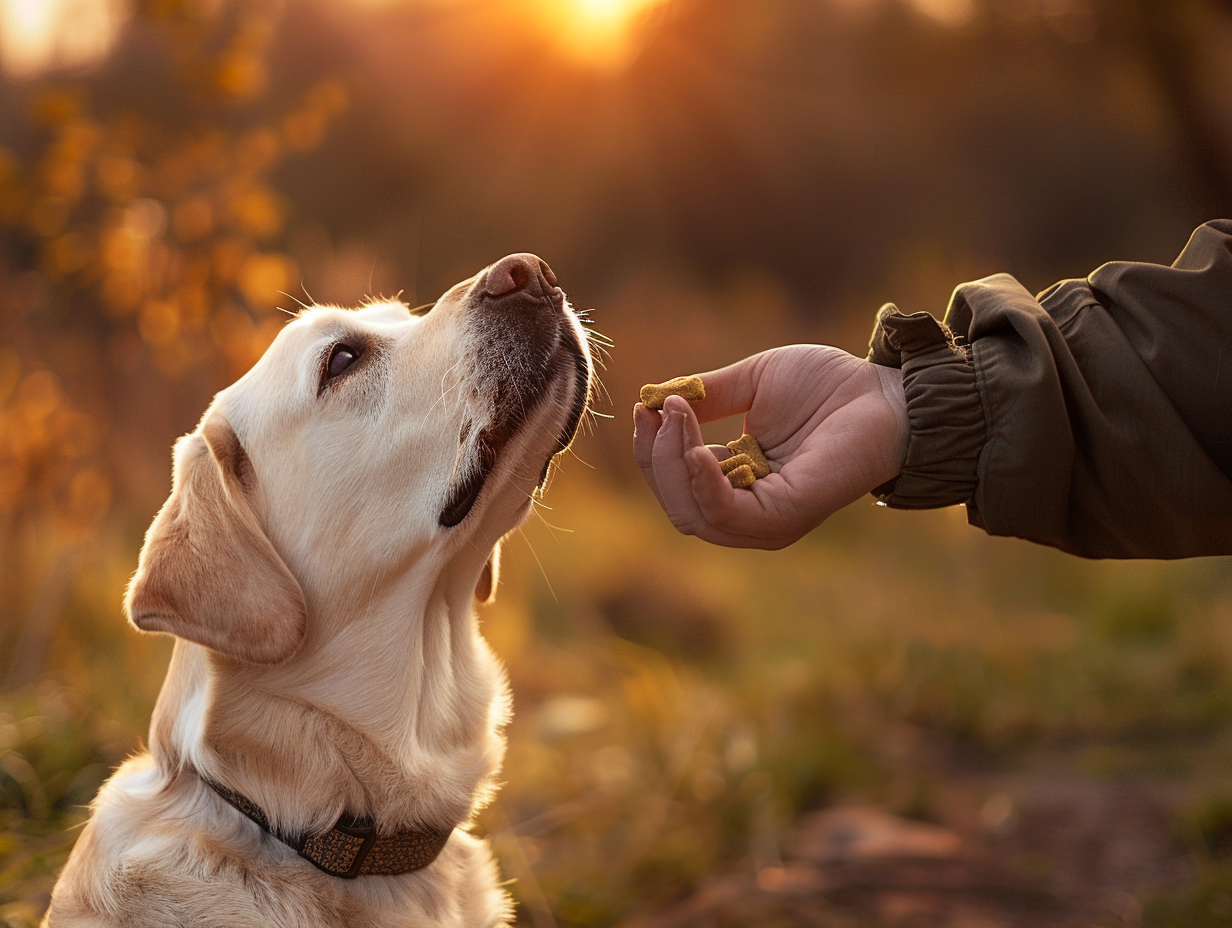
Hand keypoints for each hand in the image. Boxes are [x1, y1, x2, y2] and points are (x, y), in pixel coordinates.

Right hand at [633, 345, 908, 548]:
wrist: (884, 391)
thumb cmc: (827, 385)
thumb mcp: (752, 382)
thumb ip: (706, 397)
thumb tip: (654, 402)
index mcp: (738, 483)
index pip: (675, 484)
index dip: (652, 449)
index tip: (645, 407)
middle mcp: (749, 511)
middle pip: (676, 506)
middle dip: (656, 458)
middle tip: (660, 411)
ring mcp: (766, 521)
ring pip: (691, 514)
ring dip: (672, 463)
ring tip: (678, 417)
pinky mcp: (784, 518)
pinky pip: (725, 514)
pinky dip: (701, 483)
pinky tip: (696, 450)